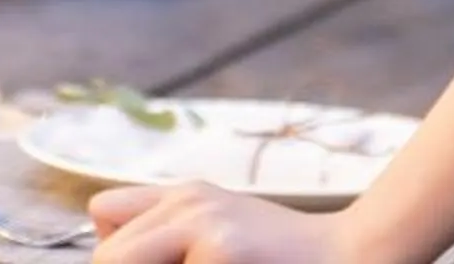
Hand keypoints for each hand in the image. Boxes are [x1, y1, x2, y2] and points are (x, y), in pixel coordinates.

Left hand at [89, 184, 358, 263]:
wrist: (350, 254)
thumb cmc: (283, 255)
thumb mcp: (219, 223)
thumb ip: (166, 226)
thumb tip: (108, 250)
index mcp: (184, 195)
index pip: (103, 215)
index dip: (112, 256)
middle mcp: (189, 203)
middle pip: (108, 255)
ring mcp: (204, 227)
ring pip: (123, 262)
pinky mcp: (220, 252)